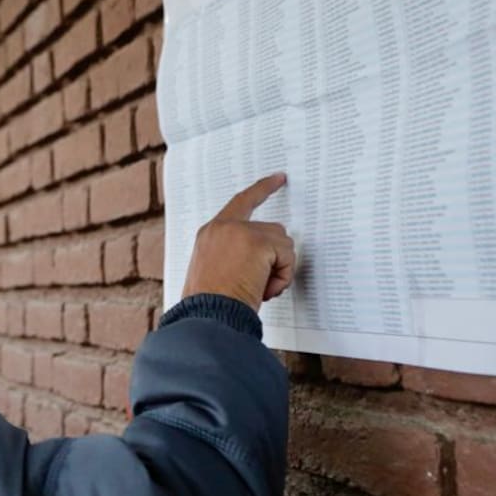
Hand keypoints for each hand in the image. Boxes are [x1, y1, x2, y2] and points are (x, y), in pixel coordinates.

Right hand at [181, 173, 294, 312]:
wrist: (207, 317)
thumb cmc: (210, 304)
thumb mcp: (215, 273)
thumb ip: (236, 256)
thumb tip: (266, 260)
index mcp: (210, 233)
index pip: (240, 203)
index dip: (261, 190)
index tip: (279, 178)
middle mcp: (223, 227)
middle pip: (272, 230)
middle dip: (275, 258)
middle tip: (261, 284)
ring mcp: (240, 232)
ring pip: (283, 243)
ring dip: (278, 269)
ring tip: (258, 289)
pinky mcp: (257, 242)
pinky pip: (288, 256)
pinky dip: (283, 276)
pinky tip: (264, 289)